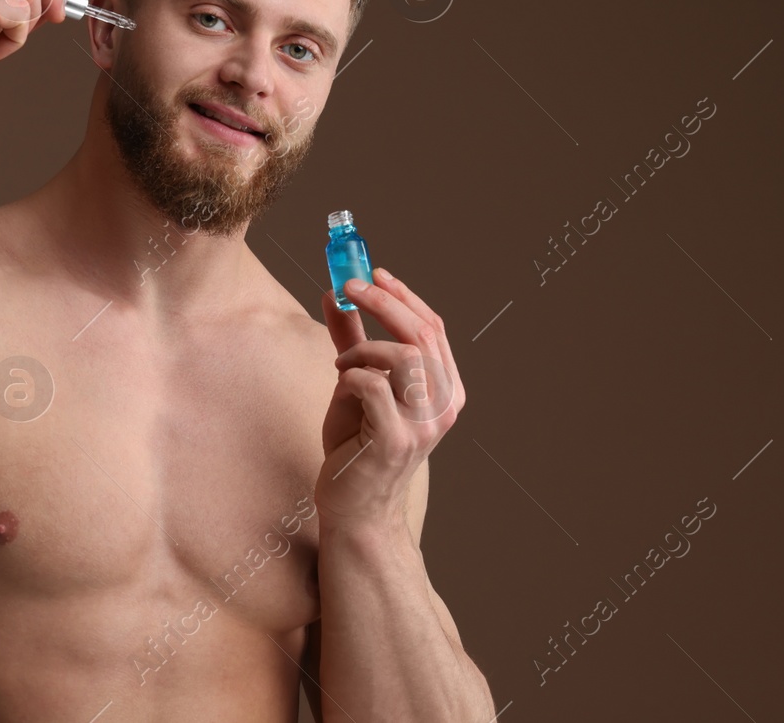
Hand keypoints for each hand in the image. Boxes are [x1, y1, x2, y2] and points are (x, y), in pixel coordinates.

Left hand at [317, 268, 464, 533]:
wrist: (355, 510)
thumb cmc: (356, 449)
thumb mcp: (357, 387)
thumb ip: (351, 342)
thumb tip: (338, 295)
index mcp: (445, 391)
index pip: (433, 329)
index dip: (404, 296)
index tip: (374, 273)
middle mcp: (443, 407)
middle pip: (422, 335)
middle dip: (383, 302)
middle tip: (348, 285)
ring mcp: (423, 426)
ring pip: (402, 357)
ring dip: (363, 349)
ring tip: (343, 365)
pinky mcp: (395, 441)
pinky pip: (371, 386)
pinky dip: (350, 375)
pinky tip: (341, 385)